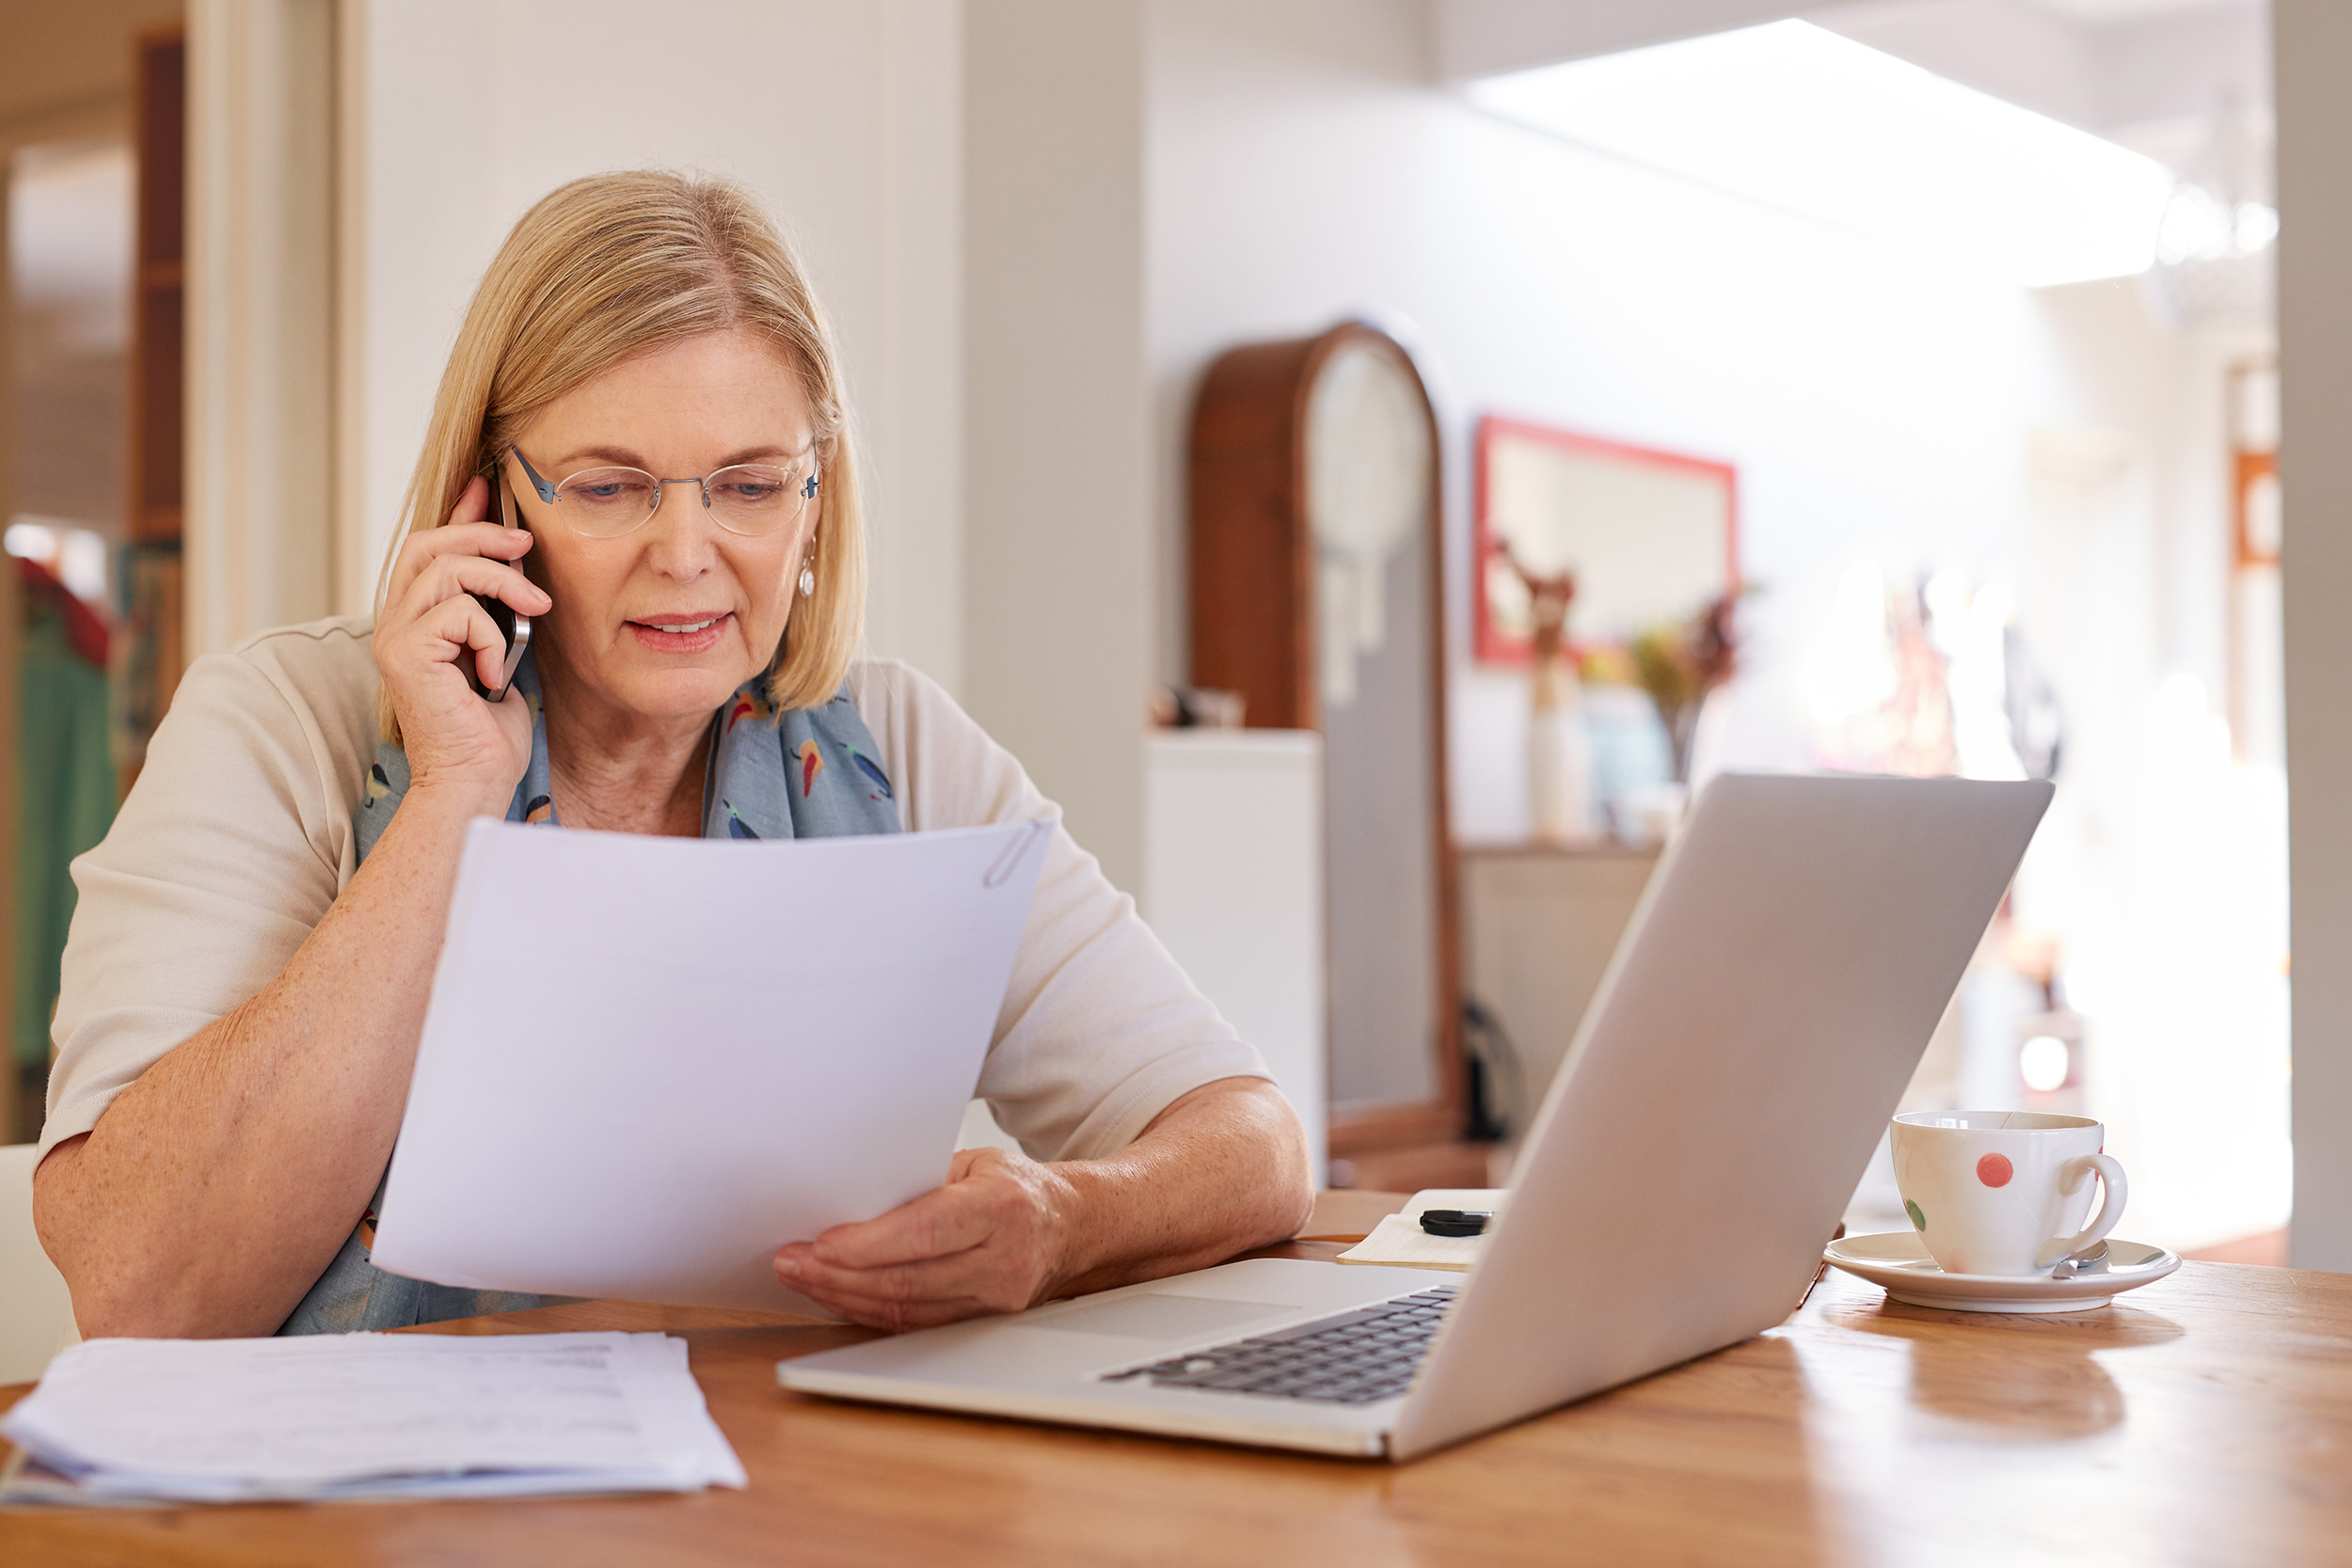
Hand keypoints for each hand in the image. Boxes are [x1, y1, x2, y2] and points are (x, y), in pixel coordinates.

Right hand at [371, 476, 551, 813]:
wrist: (476, 781)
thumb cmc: (490, 731)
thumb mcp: (502, 653)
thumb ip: (495, 612)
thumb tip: (516, 564)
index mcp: (413, 620)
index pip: (428, 548)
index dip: (458, 514)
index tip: (488, 486)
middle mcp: (393, 624)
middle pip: (429, 545)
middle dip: (483, 535)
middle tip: (527, 547)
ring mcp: (393, 637)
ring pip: (447, 571)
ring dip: (502, 584)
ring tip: (536, 611)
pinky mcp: (405, 654)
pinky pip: (459, 613)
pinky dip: (492, 636)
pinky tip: (496, 672)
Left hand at [774, 1147, 1083, 1330]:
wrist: (1072, 1229)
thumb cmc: (1017, 1190)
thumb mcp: (975, 1164)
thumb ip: (921, 1181)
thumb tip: (853, 1199)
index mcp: (1003, 1208)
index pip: (926, 1231)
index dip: (869, 1243)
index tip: (820, 1244)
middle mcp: (1003, 1260)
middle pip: (908, 1279)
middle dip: (839, 1275)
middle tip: (793, 1262)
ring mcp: (996, 1300)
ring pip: (906, 1309)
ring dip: (844, 1297)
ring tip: (803, 1279)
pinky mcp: (981, 1324)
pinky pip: (915, 1323)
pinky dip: (869, 1311)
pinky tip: (839, 1296)